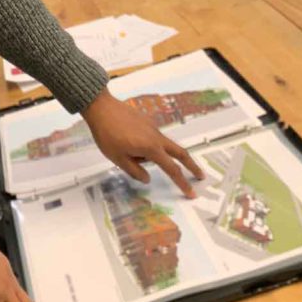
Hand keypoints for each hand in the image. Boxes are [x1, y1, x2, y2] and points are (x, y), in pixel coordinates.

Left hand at [83, 88, 204, 196]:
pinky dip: (146, 146)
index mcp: (151, 148)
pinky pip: (151, 138)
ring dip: (154, 155)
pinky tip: (125, 142)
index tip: (192, 193)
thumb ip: (135, 171)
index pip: (172, 169)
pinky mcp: (146, 122)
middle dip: (192, 165)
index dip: (183, 183)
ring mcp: (152, 128)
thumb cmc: (107, 135)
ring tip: (125, 151)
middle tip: (200, 176)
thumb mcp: (118, 159)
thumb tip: (148, 179)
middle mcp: (156, 137)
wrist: (101, 107)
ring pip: (161, 146)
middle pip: (180, 152)